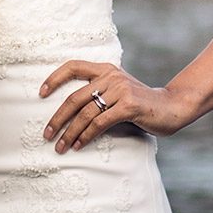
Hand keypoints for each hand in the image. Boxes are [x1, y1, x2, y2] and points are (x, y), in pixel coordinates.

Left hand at [39, 60, 186, 152]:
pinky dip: (86, 136)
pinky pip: (99, 123)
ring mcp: (120, 90)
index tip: (40, 94)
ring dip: (69, 133)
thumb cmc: (141, 104)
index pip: (73, 66)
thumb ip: (99, 92)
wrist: (172, 107)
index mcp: (106, 69)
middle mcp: (111, 76)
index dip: (54, 78)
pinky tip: (78, 145)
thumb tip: (69, 112)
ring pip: (85, 114)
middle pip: (74, 98)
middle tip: (46, 134)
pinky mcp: (128, 106)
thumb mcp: (119, 90)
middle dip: (57, 118)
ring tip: (59, 147)